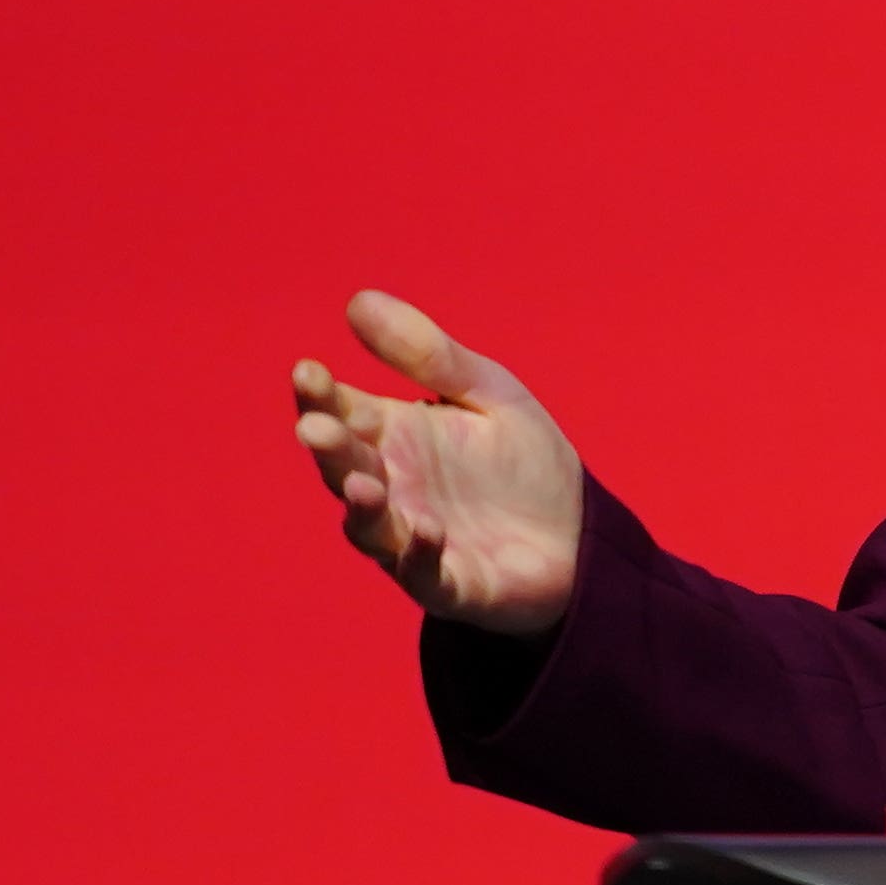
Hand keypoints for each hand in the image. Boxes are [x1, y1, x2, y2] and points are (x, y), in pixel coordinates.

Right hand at [286, 292, 587, 636]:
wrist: (577, 534)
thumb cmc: (521, 461)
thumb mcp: (485, 391)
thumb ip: (426, 354)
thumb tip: (356, 300)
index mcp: (393, 436)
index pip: (341, 411)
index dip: (320, 395)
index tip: (308, 370)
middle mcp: (391, 488)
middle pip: (345, 469)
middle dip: (329, 449)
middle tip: (316, 427)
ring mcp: (413, 539)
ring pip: (370, 528)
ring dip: (361, 509)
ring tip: (362, 485)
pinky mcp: (449, 584)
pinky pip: (423, 573)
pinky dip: (420, 555)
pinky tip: (429, 530)